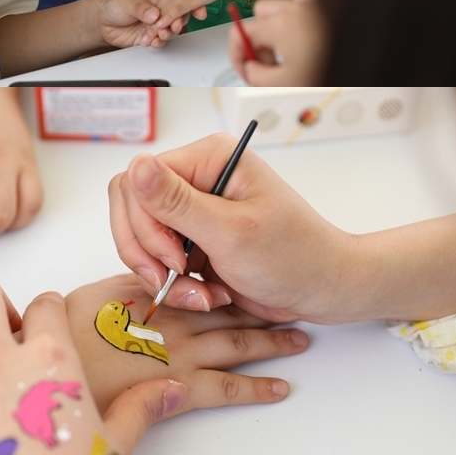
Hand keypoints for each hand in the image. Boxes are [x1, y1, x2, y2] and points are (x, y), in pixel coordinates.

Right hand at [65, 273, 306, 413]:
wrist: (60, 376)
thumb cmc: (69, 335)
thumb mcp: (101, 292)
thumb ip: (133, 278)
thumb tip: (154, 268)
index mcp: (162, 286)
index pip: (202, 270)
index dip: (227, 268)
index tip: (246, 267)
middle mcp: (178, 314)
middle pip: (227, 304)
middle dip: (261, 301)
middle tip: (291, 298)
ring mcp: (185, 350)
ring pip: (238, 341)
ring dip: (271, 339)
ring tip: (299, 338)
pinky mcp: (185, 386)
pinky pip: (228, 388)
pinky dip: (257, 387)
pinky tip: (280, 387)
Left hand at [96, 0, 180, 48]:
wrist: (101, 22)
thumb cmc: (114, 4)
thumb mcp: (127, 1)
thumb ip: (141, 8)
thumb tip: (155, 14)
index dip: (178, 5)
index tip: (177, 11)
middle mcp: (159, 9)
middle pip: (175, 15)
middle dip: (176, 22)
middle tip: (172, 26)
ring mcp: (156, 24)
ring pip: (169, 29)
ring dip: (168, 33)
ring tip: (161, 35)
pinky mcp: (151, 36)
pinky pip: (159, 41)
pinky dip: (158, 42)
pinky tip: (154, 42)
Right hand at [109, 134, 354, 324]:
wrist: (324, 289)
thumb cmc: (294, 256)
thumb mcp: (232, 232)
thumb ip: (177, 202)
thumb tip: (137, 165)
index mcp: (209, 158)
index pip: (139, 180)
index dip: (146, 225)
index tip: (173, 260)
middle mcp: (196, 177)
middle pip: (132, 207)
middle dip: (148, 252)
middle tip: (175, 281)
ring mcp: (192, 209)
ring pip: (139, 236)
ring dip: (161, 274)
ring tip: (199, 295)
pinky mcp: (191, 238)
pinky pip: (156, 258)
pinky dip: (173, 284)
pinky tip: (205, 294)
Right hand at [229, 0, 325, 85]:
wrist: (361, 61)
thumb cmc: (329, 69)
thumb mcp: (285, 83)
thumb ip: (256, 76)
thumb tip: (250, 69)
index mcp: (279, 25)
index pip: (239, 32)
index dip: (236, 54)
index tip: (244, 69)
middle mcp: (293, 9)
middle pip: (258, 17)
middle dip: (257, 41)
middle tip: (267, 64)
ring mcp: (310, 6)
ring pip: (278, 9)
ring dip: (275, 30)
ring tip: (287, 55)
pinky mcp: (323, 9)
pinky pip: (302, 3)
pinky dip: (296, 18)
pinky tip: (302, 38)